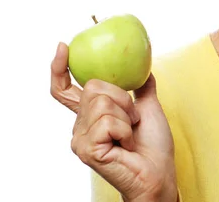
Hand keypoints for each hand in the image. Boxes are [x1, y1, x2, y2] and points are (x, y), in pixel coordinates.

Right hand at [50, 42, 177, 201]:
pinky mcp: (86, 149)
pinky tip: (126, 145)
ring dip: (126, 115)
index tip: (63, 47)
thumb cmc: (153, 146)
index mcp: (90, 115)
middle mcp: (80, 126)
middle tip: (133, 119)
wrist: (159, 173)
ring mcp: (80, 139)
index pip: (64, 89)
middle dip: (122, 98)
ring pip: (102, 102)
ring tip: (130, 133)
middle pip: (93, 87)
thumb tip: (143, 68)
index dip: (59, 68)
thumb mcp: (147, 107)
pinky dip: (125, 129)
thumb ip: (140, 88)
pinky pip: (108, 121)